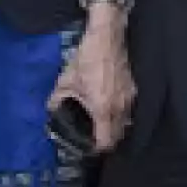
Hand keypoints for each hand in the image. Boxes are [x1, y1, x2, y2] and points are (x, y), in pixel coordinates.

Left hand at [48, 14, 134, 155]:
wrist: (107, 37)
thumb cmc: (86, 58)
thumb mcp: (66, 80)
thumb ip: (57, 100)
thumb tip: (52, 112)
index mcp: (103, 108)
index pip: (106, 142)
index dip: (97, 149)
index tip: (88, 146)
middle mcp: (120, 107)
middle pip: (118, 136)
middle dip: (106, 140)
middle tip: (93, 136)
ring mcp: (130, 98)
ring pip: (125, 124)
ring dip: (114, 127)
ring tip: (100, 123)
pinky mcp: (134, 89)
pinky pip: (128, 110)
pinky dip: (120, 114)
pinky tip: (108, 106)